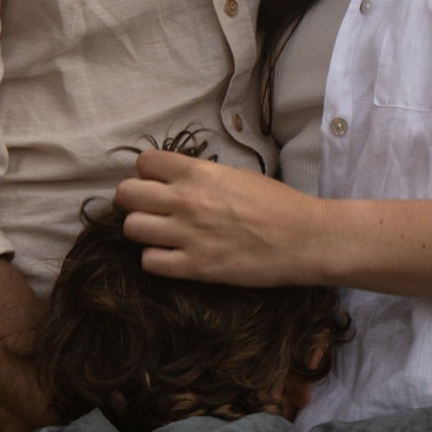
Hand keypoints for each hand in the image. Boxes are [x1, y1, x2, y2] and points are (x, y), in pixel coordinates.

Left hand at [114, 146, 324, 283]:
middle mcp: (187, 200)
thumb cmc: (278, 204)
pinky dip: (157, 260)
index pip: (144, 163)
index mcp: (198, 172)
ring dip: (144, 232)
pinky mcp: (196, 267)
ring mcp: (188, 235)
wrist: (305, 238)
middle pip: (126, 195)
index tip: (159, 183)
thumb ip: (200, 176)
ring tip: (162, 235)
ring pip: (132, 229)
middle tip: (152, 210)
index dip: (147, 174)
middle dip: (135, 201)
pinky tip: (173, 257)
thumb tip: (174, 181)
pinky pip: (149, 263)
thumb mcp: (235, 176)